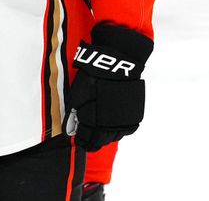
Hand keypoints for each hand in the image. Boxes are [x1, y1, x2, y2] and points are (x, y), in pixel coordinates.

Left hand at [65, 24, 153, 150]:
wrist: (116, 66)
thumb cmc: (92, 78)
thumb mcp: (77, 95)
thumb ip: (76, 113)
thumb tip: (74, 126)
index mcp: (93, 121)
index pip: (87, 139)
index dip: (83, 141)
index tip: (81, 141)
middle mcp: (109, 125)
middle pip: (101, 140)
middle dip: (94, 142)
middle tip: (90, 142)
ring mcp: (123, 121)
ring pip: (114, 136)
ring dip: (106, 137)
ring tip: (101, 136)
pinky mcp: (134, 115)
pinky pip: (126, 129)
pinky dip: (119, 130)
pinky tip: (114, 128)